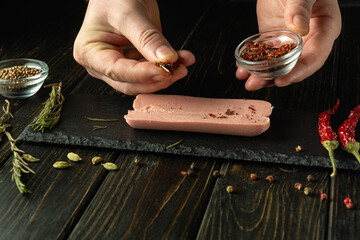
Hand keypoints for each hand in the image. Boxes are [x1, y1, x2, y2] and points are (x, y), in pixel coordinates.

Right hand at [73, 0, 194, 94]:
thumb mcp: (129, 13)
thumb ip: (147, 38)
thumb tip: (166, 59)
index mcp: (90, 53)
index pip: (117, 71)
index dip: (142, 74)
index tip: (164, 71)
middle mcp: (103, 65)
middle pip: (131, 83)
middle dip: (156, 79)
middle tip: (178, 70)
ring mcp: (120, 66)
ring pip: (144, 82)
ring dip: (167, 74)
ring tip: (184, 61)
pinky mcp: (137, 64)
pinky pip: (153, 72)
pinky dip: (170, 67)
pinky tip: (184, 59)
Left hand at [236, 0, 340, 90]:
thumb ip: (301, 8)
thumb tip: (298, 28)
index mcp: (325, 30)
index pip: (315, 57)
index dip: (299, 71)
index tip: (282, 80)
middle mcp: (309, 41)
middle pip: (294, 66)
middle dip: (274, 78)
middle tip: (255, 83)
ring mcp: (291, 42)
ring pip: (278, 65)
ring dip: (262, 75)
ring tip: (247, 82)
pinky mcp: (276, 40)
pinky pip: (266, 56)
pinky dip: (255, 64)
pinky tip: (242, 69)